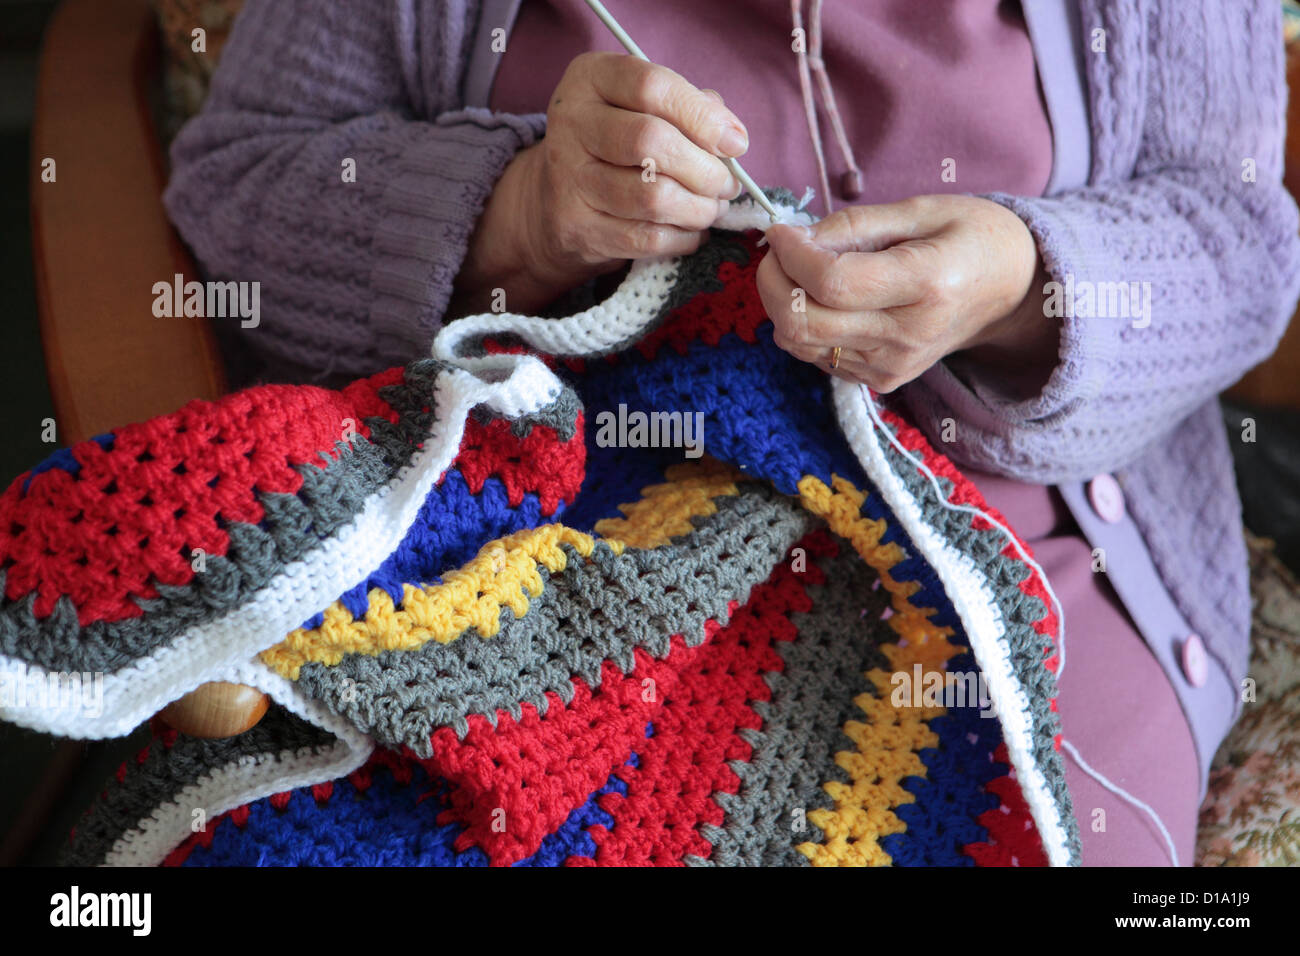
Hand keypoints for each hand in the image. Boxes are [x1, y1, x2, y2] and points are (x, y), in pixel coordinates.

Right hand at [452, 52, 746, 315]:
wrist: (553, 200)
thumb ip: (691, 108)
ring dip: (698, 209)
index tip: (735, 143)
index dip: (702, 117)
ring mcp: (569, 179)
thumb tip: (733, 139)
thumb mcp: (644, 108)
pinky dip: (682, 238)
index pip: (652, 87)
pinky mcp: (576, 227)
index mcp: (590, 79)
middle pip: (652, 142)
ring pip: (652, 197)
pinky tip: (692, 231)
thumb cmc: (618, 146)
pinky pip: (645, 238)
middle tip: (726, 185)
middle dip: (705, 170)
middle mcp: (572, 124)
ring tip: (712, 208)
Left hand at [756, 194, 1057, 393]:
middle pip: (804, 322)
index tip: (780, 230)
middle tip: (777, 250)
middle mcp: (907, 334)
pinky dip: (802, 324)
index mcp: (925, 285)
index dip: (791, 256)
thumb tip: (795, 238)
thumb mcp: (922, 209)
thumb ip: (855, 224)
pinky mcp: (880, 380)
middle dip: (772, 281)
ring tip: (796, 269)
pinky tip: (821, 298)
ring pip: (800, 343)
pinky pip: (815, 355)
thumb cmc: (970, 238)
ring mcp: (892, 365)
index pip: (832, 283)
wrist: (1011, 292)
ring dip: (780, 304)